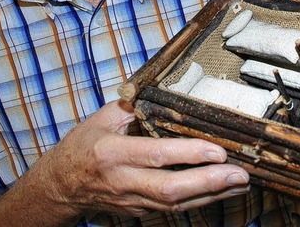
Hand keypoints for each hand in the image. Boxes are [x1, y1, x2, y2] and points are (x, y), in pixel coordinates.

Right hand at [41, 99, 249, 218]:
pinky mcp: (138, 210)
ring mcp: (131, 200)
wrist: (58, 188)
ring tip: (241, 182)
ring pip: (176, 203)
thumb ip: (133, 106)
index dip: (189, 155)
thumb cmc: (81, 146)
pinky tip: (222, 191)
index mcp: (112, 152)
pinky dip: (200, 200)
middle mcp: (123, 180)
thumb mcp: (101, 118)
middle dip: (209, 183)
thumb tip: (163, 89)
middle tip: (240, 174)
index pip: (156, 155)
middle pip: (170, 189)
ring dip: (212, 195)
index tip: (218, 150)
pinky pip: (173, 208)